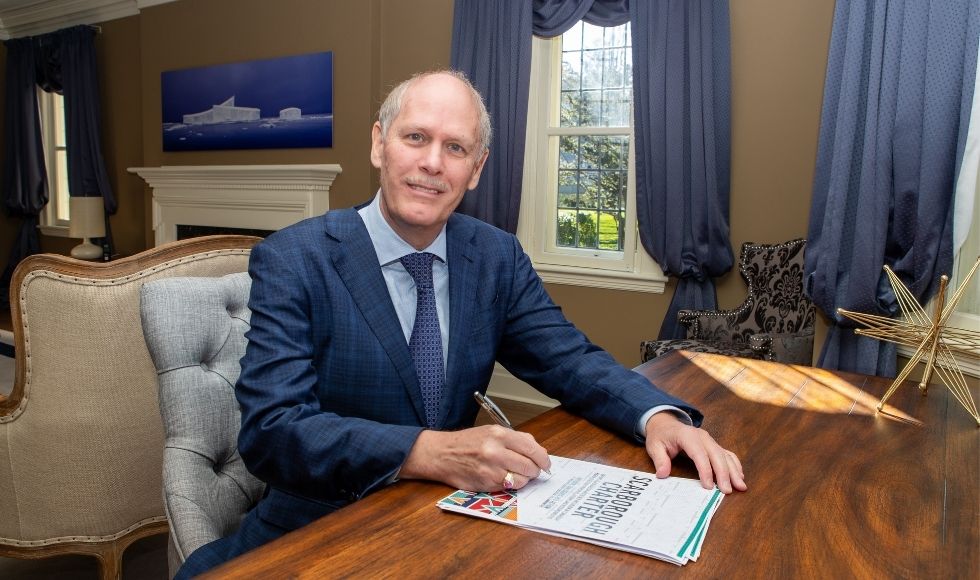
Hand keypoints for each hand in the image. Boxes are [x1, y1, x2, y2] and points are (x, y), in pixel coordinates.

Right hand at [399, 425, 550, 491]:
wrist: (442, 454)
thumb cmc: (468, 442)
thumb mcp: (492, 431)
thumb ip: (516, 439)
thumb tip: (538, 451)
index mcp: (499, 434)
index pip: (532, 448)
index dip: (543, 458)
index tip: (546, 463)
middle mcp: (495, 451)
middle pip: (530, 466)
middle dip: (535, 470)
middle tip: (532, 470)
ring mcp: (490, 469)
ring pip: (521, 480)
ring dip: (523, 479)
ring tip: (516, 474)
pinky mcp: (486, 484)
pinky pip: (508, 488)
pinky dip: (511, 485)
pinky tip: (503, 478)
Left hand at [644, 412, 746, 493]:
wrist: (665, 424)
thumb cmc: (661, 436)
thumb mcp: (654, 446)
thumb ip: (659, 460)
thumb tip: (662, 474)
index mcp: (687, 436)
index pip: (699, 453)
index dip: (705, 470)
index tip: (708, 486)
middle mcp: (702, 437)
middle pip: (716, 455)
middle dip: (723, 473)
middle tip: (727, 491)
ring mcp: (710, 440)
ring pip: (725, 455)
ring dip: (733, 471)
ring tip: (740, 486)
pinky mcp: (713, 445)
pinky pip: (727, 454)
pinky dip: (735, 464)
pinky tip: (740, 476)